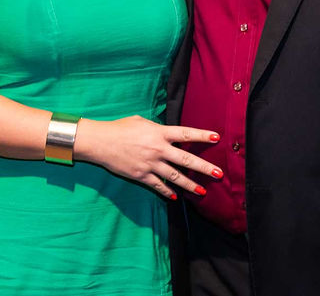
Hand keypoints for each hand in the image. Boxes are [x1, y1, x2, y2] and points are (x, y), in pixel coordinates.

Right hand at [74, 115, 220, 198]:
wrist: (100, 142)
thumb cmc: (120, 128)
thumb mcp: (141, 121)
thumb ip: (157, 128)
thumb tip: (168, 133)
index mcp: (159, 133)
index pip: (186, 133)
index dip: (202, 136)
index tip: (217, 138)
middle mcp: (158, 149)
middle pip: (186, 159)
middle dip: (204, 167)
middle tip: (218, 173)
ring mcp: (150, 164)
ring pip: (175, 176)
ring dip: (190, 185)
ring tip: (202, 191)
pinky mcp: (141, 175)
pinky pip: (158, 185)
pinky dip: (167, 192)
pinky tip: (175, 198)